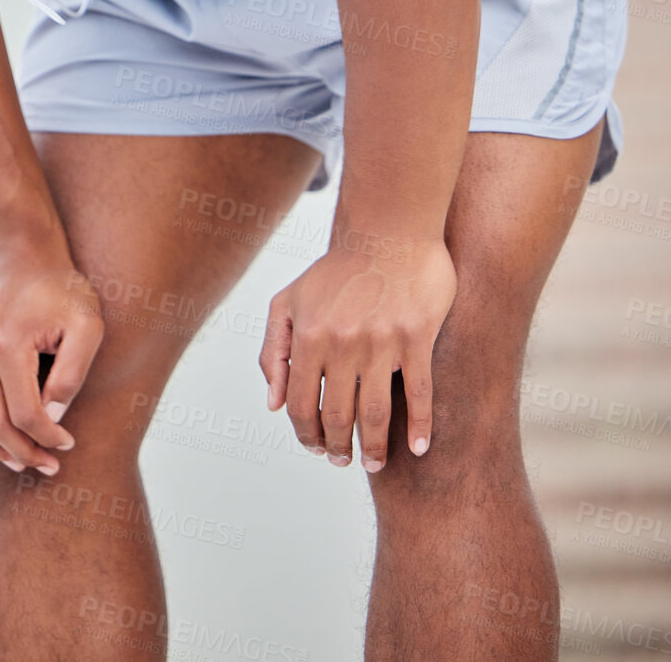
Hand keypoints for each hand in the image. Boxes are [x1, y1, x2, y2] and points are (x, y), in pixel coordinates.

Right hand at [0, 238, 104, 474]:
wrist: (16, 246)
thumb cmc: (59, 286)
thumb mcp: (87, 324)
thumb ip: (72, 374)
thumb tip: (52, 417)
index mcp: (6, 344)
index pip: (25, 415)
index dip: (47, 438)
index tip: (66, 445)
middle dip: (23, 453)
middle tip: (46, 465)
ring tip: (18, 460)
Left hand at [260, 234, 456, 471]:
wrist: (387, 230)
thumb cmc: (337, 270)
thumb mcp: (288, 302)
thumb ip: (273, 351)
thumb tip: (272, 405)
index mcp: (308, 335)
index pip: (299, 403)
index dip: (305, 434)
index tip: (315, 449)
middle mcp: (341, 342)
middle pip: (337, 415)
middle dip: (337, 448)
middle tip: (343, 462)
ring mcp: (381, 341)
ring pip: (376, 413)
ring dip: (374, 447)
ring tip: (375, 463)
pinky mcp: (416, 336)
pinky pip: (419, 393)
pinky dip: (420, 426)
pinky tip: (419, 448)